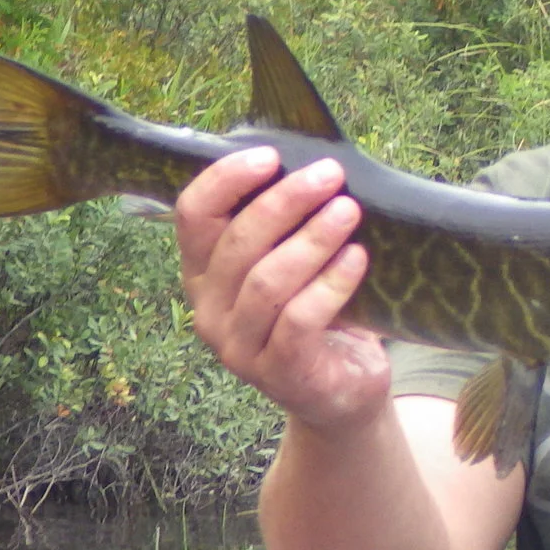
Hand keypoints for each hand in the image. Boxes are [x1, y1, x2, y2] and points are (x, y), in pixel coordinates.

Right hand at [173, 148, 387, 434]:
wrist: (341, 392)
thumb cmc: (318, 313)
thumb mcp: (292, 263)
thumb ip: (285, 222)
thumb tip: (310, 158)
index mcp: (202, 274)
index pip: (193, 216)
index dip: (226, 180)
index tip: (271, 156)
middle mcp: (209, 311)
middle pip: (236, 243)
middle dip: (285, 201)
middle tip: (330, 175)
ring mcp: (238, 347)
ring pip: (267, 281)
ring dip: (312, 239)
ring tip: (349, 211)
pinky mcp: (278, 374)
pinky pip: (299, 320)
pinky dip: (330, 284)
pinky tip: (356, 258)